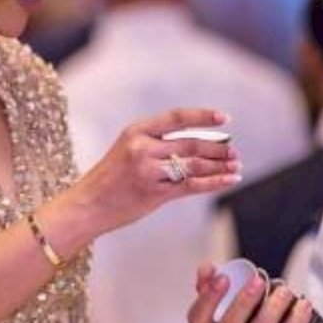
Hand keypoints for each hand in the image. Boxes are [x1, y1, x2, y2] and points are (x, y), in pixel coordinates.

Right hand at [57, 108, 241, 237]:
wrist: (86, 205)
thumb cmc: (110, 178)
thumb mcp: (127, 149)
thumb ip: (157, 144)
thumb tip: (198, 144)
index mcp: (136, 131)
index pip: (177, 117)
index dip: (203, 116)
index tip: (224, 118)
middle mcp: (142, 148)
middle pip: (190, 144)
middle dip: (217, 148)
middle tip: (235, 152)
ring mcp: (148, 171)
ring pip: (194, 165)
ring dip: (219, 166)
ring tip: (236, 166)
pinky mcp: (154, 193)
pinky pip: (191, 186)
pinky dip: (214, 182)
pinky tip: (229, 180)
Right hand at [188, 263, 312, 322]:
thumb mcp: (219, 316)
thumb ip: (210, 289)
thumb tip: (207, 266)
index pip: (198, 318)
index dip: (208, 297)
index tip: (223, 277)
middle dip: (244, 302)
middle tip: (258, 280)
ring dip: (272, 309)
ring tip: (283, 291)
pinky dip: (297, 322)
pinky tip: (303, 305)